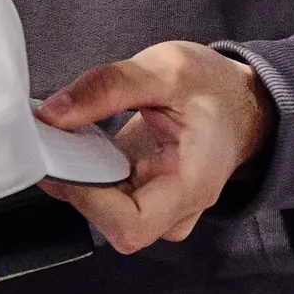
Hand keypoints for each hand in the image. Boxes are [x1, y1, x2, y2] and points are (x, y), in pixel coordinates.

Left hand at [35, 42, 275, 253]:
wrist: (241, 102)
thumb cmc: (215, 89)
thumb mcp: (167, 69)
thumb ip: (108, 86)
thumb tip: (52, 114)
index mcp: (192, 186)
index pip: (130, 225)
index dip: (89, 199)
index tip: (65, 157)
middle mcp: (175, 210)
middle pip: (111, 223)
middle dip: (76, 183)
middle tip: (56, 138)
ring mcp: (158, 208)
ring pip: (102, 213)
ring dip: (77, 176)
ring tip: (69, 133)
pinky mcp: (142, 196)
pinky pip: (104, 197)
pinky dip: (84, 171)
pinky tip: (79, 141)